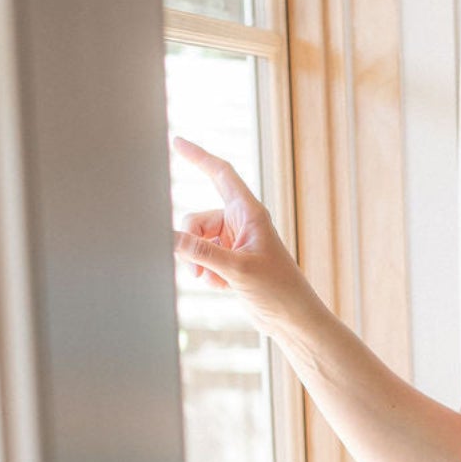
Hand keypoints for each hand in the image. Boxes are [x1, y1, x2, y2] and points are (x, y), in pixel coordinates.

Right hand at [171, 136, 313, 337]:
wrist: (292, 319)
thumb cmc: (277, 290)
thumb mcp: (235, 269)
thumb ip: (200, 253)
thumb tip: (168, 237)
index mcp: (249, 212)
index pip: (221, 174)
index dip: (198, 156)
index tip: (176, 142)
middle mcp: (242, 223)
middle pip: (197, 219)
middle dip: (190, 243)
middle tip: (197, 270)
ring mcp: (235, 242)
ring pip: (197, 241)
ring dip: (198, 263)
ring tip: (215, 281)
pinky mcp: (231, 261)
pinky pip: (203, 259)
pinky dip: (207, 273)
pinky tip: (223, 288)